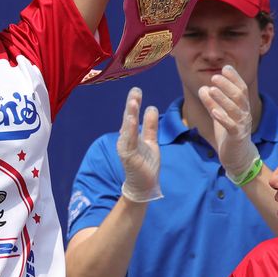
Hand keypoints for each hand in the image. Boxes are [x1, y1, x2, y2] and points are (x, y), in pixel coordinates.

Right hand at [116, 88, 162, 202]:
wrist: (143, 185)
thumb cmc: (146, 164)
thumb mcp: (151, 141)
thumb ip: (150, 126)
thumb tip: (151, 107)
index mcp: (130, 135)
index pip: (132, 116)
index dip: (134, 103)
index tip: (137, 90)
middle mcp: (125, 139)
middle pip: (128, 119)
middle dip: (131, 104)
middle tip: (135, 90)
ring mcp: (125, 147)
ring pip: (128, 128)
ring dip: (130, 115)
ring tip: (133, 102)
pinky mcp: (128, 156)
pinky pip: (130, 141)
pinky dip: (130, 130)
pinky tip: (131, 120)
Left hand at [199, 65, 260, 182]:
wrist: (238, 156)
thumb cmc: (229, 133)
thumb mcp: (219, 115)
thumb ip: (212, 102)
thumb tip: (203, 88)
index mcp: (242, 107)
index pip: (241, 89)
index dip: (234, 78)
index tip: (225, 67)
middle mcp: (244, 114)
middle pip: (239, 96)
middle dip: (227, 85)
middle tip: (215, 77)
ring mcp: (242, 125)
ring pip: (234, 109)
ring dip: (222, 98)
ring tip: (211, 89)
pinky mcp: (236, 137)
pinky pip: (231, 126)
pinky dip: (222, 118)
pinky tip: (214, 111)